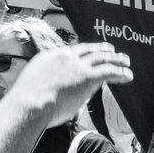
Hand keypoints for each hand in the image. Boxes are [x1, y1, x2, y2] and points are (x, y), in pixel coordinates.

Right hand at [4, 41, 131, 125]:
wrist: (30, 103)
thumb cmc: (26, 102)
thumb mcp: (31, 85)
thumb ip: (43, 84)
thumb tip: (48, 93)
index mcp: (50, 56)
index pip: (72, 51)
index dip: (84, 51)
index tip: (90, 51)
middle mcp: (66, 57)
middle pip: (89, 50)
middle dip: (102, 49)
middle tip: (111, 49)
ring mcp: (77, 66)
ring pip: (102, 57)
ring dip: (116, 58)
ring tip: (125, 60)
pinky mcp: (88, 77)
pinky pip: (109, 71)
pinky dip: (120, 72)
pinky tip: (128, 75)